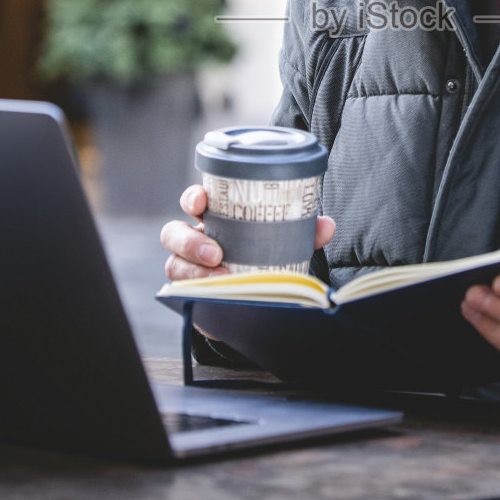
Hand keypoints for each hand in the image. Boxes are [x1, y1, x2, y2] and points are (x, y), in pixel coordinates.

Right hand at [159, 185, 335, 281]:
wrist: (255, 300)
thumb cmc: (262, 258)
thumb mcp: (281, 243)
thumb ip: (301, 233)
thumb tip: (327, 225)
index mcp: (214, 219)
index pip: (193, 201)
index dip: (192, 198)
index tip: (201, 201)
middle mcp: (194, 240)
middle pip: (173, 232)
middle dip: (189, 240)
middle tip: (215, 252)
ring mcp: (188, 268)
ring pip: (174, 264)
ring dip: (194, 270)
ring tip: (220, 277)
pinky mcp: (190, 294)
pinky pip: (183, 291)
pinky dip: (198, 291)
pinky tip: (217, 293)